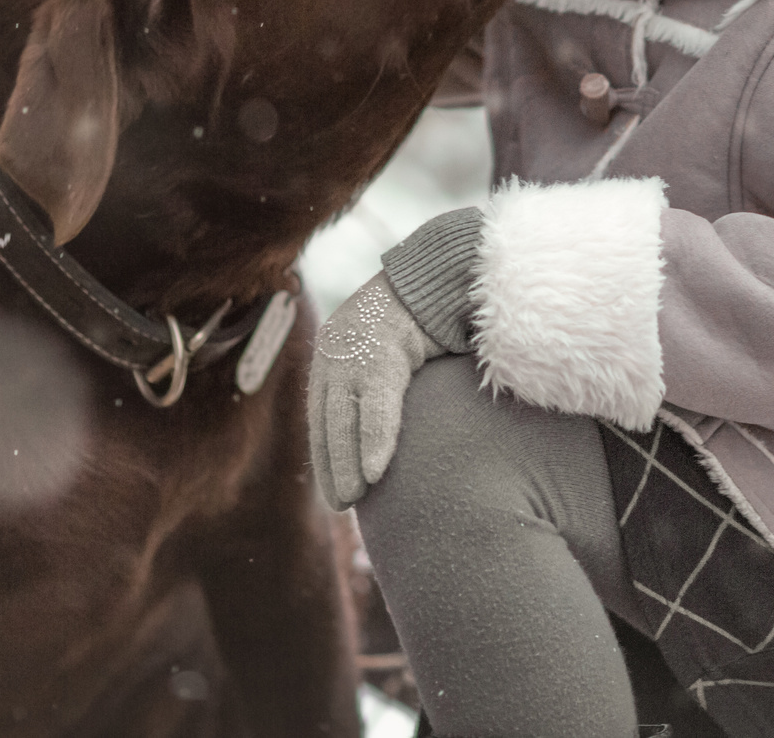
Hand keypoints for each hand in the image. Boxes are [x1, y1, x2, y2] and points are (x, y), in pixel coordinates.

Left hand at [307, 273, 445, 511]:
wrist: (450, 270)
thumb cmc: (431, 313)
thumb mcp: (398, 348)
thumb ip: (384, 383)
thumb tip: (387, 429)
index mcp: (337, 347)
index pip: (323, 410)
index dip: (326, 452)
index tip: (333, 490)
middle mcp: (338, 345)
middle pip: (327, 416)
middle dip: (332, 462)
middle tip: (341, 504)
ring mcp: (358, 345)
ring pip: (344, 414)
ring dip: (348, 461)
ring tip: (355, 498)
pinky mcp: (385, 346)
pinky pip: (376, 402)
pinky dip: (375, 439)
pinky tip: (374, 472)